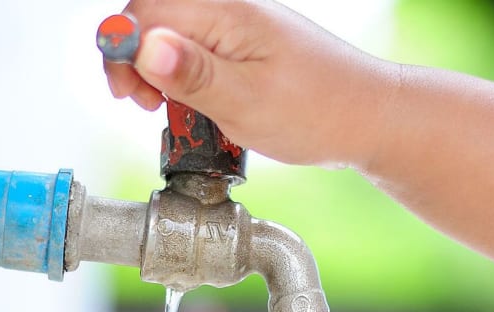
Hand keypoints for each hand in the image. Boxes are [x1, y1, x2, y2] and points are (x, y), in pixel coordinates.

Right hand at [103, 0, 393, 167]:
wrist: (369, 118)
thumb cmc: (317, 111)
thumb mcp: (246, 101)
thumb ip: (191, 74)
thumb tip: (144, 46)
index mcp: (226, 12)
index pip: (145, 11)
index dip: (124, 51)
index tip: (130, 94)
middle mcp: (228, 10)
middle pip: (152, 19)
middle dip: (136, 62)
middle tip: (147, 105)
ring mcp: (236, 28)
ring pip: (170, 39)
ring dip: (159, 75)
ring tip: (170, 110)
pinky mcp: (243, 48)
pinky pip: (195, 54)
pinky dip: (184, 81)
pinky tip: (195, 107)